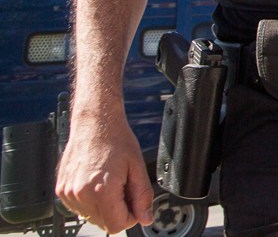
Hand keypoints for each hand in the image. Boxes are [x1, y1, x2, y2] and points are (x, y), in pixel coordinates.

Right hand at [56, 109, 153, 232]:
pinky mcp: (61, 189)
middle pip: (103, 223)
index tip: (134, 203)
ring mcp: (68, 193)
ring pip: (91, 216)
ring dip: (103, 206)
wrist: (95, 122)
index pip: (116, 226)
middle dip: (117, 210)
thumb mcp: (138, 166)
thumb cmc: (116, 139)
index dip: (130, 216)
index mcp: (102, 191)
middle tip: (123, 186)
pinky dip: (90, 200)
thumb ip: (142, 196)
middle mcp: (81, 195)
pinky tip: (97, 181)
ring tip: (110, 181)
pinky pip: (79, 207)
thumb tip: (145, 218)